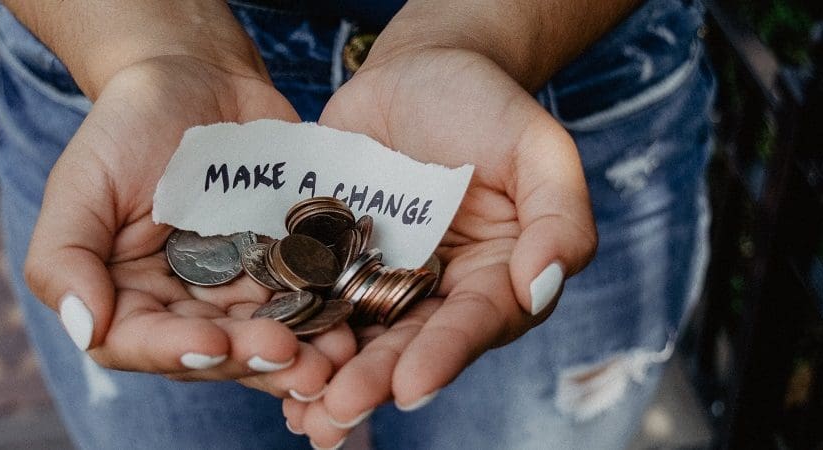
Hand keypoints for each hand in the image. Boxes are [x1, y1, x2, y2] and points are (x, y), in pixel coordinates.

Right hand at [23, 56, 354, 397]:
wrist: (197, 77)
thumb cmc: (127, 126)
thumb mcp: (81, 182)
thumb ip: (63, 258)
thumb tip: (84, 328)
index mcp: (125, 297)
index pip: (140, 343)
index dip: (176, 352)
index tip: (214, 344)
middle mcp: (182, 307)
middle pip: (214, 352)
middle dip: (252, 359)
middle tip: (293, 357)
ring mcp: (238, 292)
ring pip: (266, 339)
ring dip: (301, 357)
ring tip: (332, 359)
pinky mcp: (285, 269)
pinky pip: (308, 303)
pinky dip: (329, 318)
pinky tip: (353, 327)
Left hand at [282, 48, 597, 445]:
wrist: (420, 69)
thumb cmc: (488, 105)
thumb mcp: (538, 148)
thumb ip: (558, 217)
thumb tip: (541, 286)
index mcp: (496, 278)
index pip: (473, 323)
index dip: (444, 355)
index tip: (411, 386)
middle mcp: (438, 293)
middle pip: (408, 345)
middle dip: (374, 380)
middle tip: (338, 409)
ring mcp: (381, 279)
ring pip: (356, 337)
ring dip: (328, 377)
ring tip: (301, 412)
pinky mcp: (332, 260)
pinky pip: (311, 299)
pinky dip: (291, 331)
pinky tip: (264, 362)